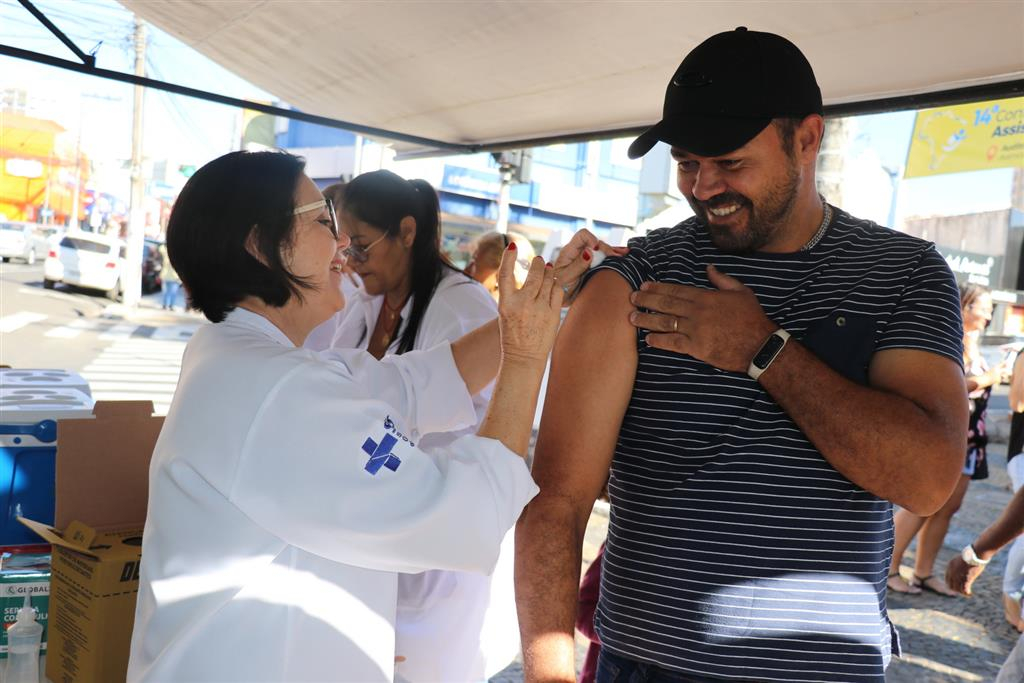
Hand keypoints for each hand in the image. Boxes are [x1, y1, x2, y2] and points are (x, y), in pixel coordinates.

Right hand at [497, 246, 562, 363]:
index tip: (512, 246)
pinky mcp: (553, 314)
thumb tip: (530, 277)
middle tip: (540, 260)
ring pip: (549, 280)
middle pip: (535, 274)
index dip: (508, 258)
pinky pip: (558, 291)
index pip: (505, 274)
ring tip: (548, 270)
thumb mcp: (506, 314)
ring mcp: (539, 309)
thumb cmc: (513, 335)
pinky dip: (556, 285)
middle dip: (539, 264)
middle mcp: (523, 304)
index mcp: (506, 304)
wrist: (523, 358)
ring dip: (549, 272)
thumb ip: (515, 296)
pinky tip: (554, 284)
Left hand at [552, 229, 627, 305]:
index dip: (592, 239)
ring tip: (625, 255)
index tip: (597, 250)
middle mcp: (579, 252)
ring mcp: (587, 258)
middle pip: (596, 243)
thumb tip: (589, 251)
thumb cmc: (557, 289)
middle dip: (607, 249)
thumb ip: (577, 266)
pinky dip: (614, 256)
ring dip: (613, 252)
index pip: (582, 235)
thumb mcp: (565, 279)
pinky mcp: (593, 266)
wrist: (558, 300)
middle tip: (617, 258)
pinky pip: (604, 258)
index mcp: (569, 252)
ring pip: (602, 250)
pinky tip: (624, 255)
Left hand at [628, 264, 775, 372]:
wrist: (760, 345)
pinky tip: (648, 339)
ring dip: (646, 320)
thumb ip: (722, 279)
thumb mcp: (741, 292)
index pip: (676, 290)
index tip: (644, 286)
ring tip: (631, 318)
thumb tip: (708, 267)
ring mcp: (696, 330)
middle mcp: (697, 312)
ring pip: (665, 322)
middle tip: (631, 298)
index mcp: (706, 297)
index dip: (658, 288)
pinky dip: (659, 341)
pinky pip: (673, 343)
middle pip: (666, 304)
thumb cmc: (752, 318)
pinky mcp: (697, 347)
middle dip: (646, 301)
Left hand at [945, 554, 985, 595]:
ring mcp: (959, 575)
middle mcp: (952, 571)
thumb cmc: (971, 555)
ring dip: (962, 592)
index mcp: (950, 565)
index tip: (956, 587)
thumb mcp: (961, 560)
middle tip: (962, 591)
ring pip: (958, 588)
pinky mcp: (967, 578)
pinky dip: (967, 592)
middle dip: (956, 589)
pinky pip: (965, 589)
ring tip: (966, 594)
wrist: (977, 553)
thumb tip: (960, 572)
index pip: (947, 578)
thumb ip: (959, 566)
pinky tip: (969, 594)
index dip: (951, 584)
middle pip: (951, 585)